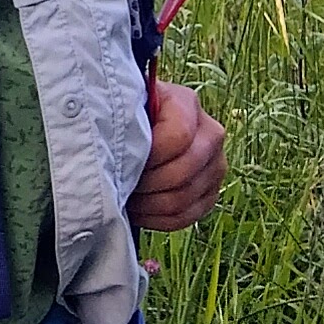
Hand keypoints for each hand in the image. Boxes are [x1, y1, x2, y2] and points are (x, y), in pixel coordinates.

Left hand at [131, 78, 224, 232]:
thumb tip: (108, 141)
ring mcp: (215, 166)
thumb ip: (120, 118)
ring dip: (147, 203)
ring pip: (183, 198)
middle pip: (182, 172)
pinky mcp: (210, 193)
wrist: (134, 129)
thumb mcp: (119, 106)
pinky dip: (157, 219)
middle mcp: (210, 134)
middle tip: (119, 183)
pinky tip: (138, 210)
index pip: (177, 136)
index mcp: (186, 104)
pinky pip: (187, 217)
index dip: (148, 155)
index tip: (122, 159)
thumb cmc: (122, 116)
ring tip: (125, 195)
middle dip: (144, 183)